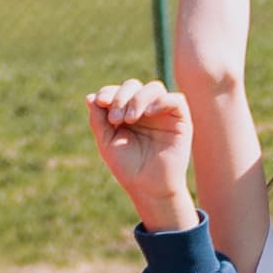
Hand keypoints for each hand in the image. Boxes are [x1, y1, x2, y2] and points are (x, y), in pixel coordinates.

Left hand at [88, 81, 199, 232]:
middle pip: (134, 85)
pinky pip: (176, 99)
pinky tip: (148, 114)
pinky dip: (161, 101)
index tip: (100, 103)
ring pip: (154, 88)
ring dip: (138, 99)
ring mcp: (163, 114)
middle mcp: (145, 110)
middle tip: (115, 118)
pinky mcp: (181, 120)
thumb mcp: (106, 142)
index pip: (118, 91)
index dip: (108, 92)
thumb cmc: (127, 167)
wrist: (148, 187)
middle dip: (122, 96)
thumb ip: (98, 119)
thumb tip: (91, 97)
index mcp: (127, 113)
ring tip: (130, 119)